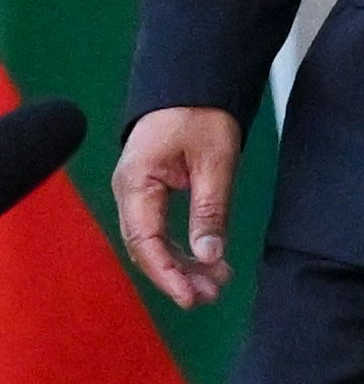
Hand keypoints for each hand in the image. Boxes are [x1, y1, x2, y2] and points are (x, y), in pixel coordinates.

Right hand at [113, 105, 240, 308]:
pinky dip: (182, 249)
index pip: (145, 242)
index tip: (191, 297)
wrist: (192, 85)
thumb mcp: (215, 162)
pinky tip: (208, 262)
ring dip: (181, 266)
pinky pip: (159, 230)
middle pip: (145, 248)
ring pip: (152, 243)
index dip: (167, 274)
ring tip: (215, 286)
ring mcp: (136, 194)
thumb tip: (209, 256)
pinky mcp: (150, 193)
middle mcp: (129, 193)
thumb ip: (210, 209)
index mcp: (137, 184)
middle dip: (176, 276)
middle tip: (211, 297)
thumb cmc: (202, 115)